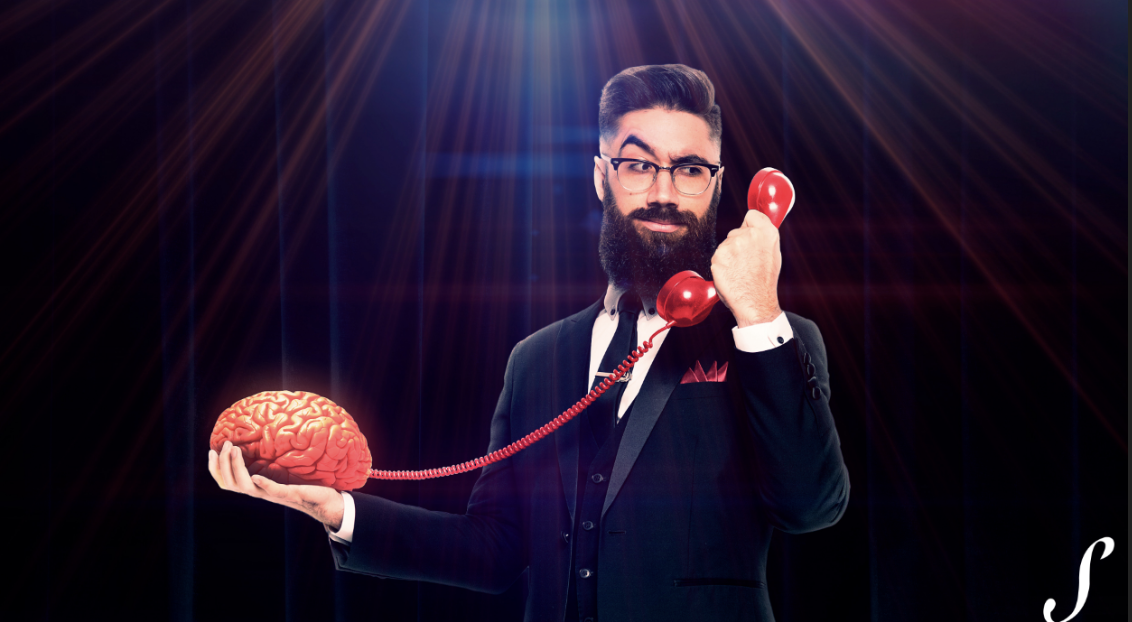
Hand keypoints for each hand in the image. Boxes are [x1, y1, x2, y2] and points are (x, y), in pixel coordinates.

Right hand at [208, 441, 344, 530]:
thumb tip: (259, 442)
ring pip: (246, 487)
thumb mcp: (280, 471)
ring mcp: (273, 494)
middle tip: (226, 445)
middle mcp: (261, 492)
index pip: (226, 482)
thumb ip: (269, 462)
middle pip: (230, 484)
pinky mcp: (289, 494)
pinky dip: (262, 484)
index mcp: (256, 486)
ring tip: (235, 450)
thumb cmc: (302, 484)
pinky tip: (255, 476)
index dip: (215, 469)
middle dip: (222, 464)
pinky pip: (272, 490)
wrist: (324, 500)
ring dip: (237, 469)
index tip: (211, 450)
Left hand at [710, 209, 781, 326]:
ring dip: (729, 255)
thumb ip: (763, 236)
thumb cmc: (764, 281)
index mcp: (767, 232)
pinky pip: (717, 256)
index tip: (748, 232)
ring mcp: (732, 245)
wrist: (755, 302)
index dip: (749, 225)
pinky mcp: (718, 256)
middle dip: (738, 244)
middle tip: (746, 262)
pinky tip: (731, 274)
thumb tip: (754, 226)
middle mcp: (749, 235)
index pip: (752, 215)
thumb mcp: (773, 253)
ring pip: (725, 245)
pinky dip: (721, 265)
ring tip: (740, 270)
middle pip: (736, 231)